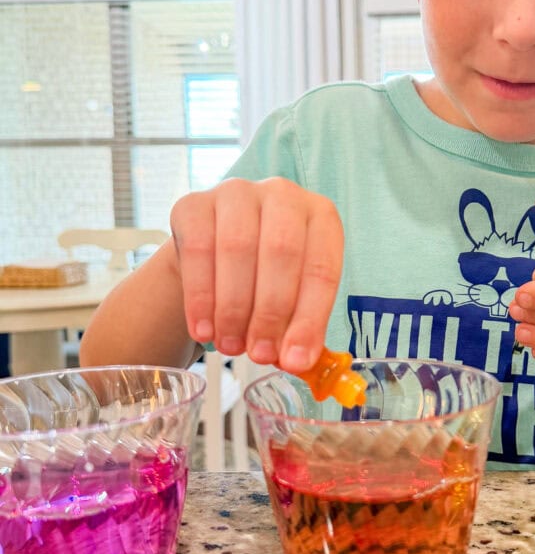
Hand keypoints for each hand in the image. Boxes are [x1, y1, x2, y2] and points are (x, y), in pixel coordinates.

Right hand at [170, 176, 343, 372]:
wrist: (213, 250)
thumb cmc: (265, 274)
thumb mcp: (293, 295)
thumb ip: (299, 326)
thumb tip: (297, 361)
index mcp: (320, 216)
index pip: (322, 267)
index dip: (310, 318)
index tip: (296, 359)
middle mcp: (282, 194)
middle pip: (280, 252)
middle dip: (270, 313)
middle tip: (260, 355)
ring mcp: (236, 193)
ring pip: (237, 249)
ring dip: (234, 309)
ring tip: (231, 347)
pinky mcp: (194, 204)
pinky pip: (197, 250)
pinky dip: (200, 297)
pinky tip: (203, 330)